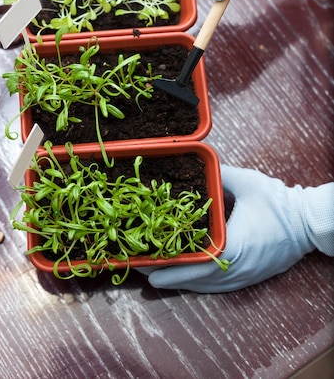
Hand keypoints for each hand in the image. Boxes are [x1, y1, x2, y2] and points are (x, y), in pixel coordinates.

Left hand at [137, 165, 333, 292]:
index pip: (195, 265)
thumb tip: (198, 163)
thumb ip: (219, 174)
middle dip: (166, 276)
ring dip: (179, 282)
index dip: (168, 267)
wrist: (309, 224)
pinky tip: (183, 277)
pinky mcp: (248, 278)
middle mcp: (236, 270)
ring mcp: (243, 278)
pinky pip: (217, 286)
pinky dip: (197, 283)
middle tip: (141, 268)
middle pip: (194, 281)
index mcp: (233, 249)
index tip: (146, 265)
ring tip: (154, 273)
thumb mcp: (247, 183)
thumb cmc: (279, 204)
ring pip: (204, 287)